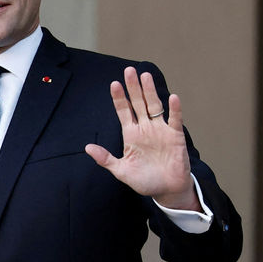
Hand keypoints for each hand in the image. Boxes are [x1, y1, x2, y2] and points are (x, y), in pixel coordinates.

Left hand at [84, 66, 198, 209]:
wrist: (167, 191)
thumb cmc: (144, 181)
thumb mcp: (121, 171)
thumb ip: (106, 159)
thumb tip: (87, 147)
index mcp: (131, 135)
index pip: (124, 112)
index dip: (119, 98)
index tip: (114, 84)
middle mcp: (145, 129)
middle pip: (138, 103)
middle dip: (133, 87)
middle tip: (129, 70)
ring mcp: (160, 131)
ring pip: (155, 106)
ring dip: (150, 91)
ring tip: (145, 75)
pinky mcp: (175, 136)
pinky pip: (174, 120)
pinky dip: (175, 109)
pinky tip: (173, 97)